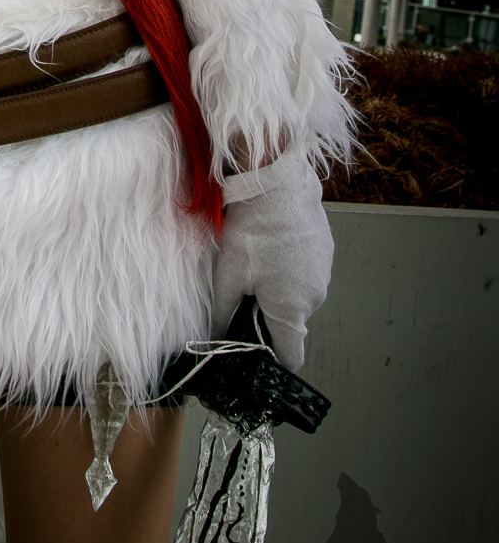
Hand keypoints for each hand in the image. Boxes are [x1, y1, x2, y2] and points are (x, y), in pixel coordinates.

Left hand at [212, 146, 332, 369]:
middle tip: (247, 286)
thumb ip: (223, 313)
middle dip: (269, 312)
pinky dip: (292, 267)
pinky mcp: (326, 252)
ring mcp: (324, 274)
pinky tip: (275, 246)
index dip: (272, 357)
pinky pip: (307, 272)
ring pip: (299, 295)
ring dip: (281, 287)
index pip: (291, 356)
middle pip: (291, 322)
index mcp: (291, 310)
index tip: (257, 349)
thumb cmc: (253, 231)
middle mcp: (315, 297)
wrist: (277, 185)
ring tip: (260, 260)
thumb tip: (217, 336)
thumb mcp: (228, 275)